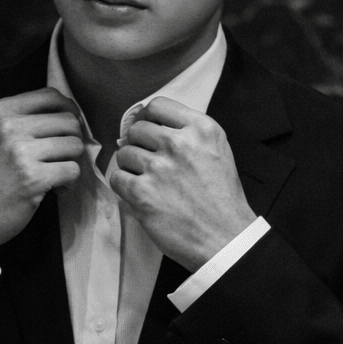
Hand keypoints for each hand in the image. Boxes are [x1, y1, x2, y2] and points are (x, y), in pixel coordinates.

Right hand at [0, 89, 84, 259]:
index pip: (50, 96)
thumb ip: (15, 121)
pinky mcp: (32, 178)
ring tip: (57, 177)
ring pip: (74, 145)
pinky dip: (69, 183)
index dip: (69, 110)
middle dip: (72, 141)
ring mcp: (20, 152)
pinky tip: (56, 191)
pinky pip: (72, 170)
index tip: (68, 128)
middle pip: (68, 120)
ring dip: (72, 163)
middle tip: (62, 159)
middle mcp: (8, 126)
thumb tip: (62, 114)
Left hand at [109, 97, 256, 270]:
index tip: (146, 130)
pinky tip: (138, 194)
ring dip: (130, 166)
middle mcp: (180, 144)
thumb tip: (150, 126)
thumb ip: (189, 134)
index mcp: (201, 129)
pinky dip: (123, 185)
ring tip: (146, 181)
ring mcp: (160, 167)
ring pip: (124, 152)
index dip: (146, 118)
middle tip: (147, 162)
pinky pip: (117, 177)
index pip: (158, 106)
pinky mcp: (143, 192)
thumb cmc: (221, 200)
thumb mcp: (217, 152)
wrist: (225, 238)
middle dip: (138, 144)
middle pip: (137, 129)